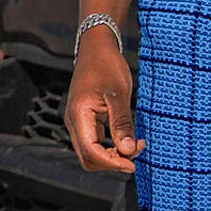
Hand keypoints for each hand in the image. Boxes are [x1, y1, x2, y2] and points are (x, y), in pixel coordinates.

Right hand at [64, 26, 145, 172]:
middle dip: (112, 161)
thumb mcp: (119, 92)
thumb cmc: (106, 64)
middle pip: (89, 157)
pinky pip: (96, 140)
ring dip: (113, 154)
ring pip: (92, 151)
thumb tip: (128, 150)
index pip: (91, 152)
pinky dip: (111, 144)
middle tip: (136, 153)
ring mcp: (79, 121)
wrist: (97, 46)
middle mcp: (74, 122)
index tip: (132, 163)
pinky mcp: (86, 118)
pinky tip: (127, 138)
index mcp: (79, 116)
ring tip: (136, 145)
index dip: (112, 163)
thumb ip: (122, 122)